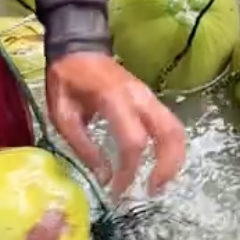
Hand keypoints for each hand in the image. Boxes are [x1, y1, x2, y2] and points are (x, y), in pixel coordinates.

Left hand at [46, 51, 186, 198]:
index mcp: (114, 99)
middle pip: (169, 134)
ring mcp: (150, 96)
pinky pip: (170, 125)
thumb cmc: (67, 81)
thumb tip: (103, 176)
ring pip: (176, 130)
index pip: (134, 141)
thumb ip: (83, 145)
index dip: (128, 171)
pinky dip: (170, 148)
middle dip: (166, 167)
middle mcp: (140, 97)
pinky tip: (158, 165)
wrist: (78, 48)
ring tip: (159, 182)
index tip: (116, 191)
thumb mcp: (62, 115)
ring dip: (174, 159)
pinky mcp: (152, 99)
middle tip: (152, 191)